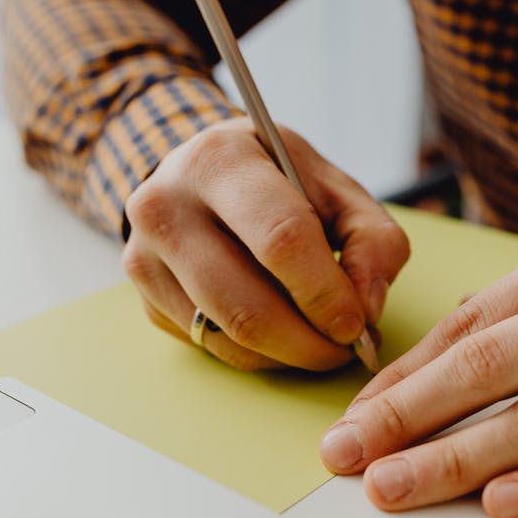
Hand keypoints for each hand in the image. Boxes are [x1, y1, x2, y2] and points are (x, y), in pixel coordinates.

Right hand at [122, 118, 408, 369]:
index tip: (357, 323)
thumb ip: (373, 240)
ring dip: (288, 355)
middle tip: (346, 349)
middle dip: (309, 342)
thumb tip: (366, 307)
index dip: (326, 293)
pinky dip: (259, 355)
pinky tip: (284, 334)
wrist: (204, 176)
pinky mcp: (146, 299)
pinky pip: (211, 347)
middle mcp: (166, 206)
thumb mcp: (337, 188)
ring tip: (323, 343)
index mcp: (219, 161)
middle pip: (247, 304)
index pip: (281, 240)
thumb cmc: (280, 180)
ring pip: (227, 336)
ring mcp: (145, 257)